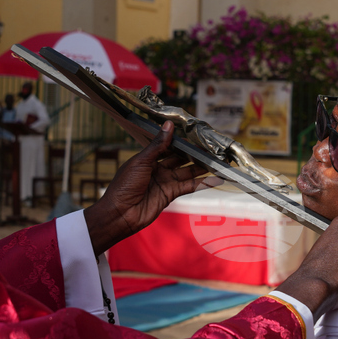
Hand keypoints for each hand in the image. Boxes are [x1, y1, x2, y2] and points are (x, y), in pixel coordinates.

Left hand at [85, 122, 210, 255]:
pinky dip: (202, 184)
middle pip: (180, 159)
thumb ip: (158, 145)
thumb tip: (169, 125)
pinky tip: (214, 179)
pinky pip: (189, 187)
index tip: (195, 135)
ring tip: (217, 160)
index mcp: (148, 159)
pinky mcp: (171, 195)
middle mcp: (158, 169)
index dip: (181, 141)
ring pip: (187, 173)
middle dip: (194, 154)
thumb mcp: (141, 161)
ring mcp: (165, 182)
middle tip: (210, 147)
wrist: (120, 213)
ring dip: (201, 167)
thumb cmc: (124, 186)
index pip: (168, 146)